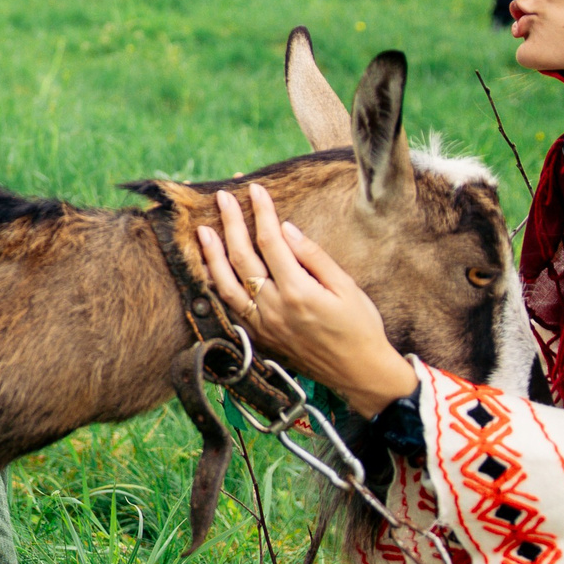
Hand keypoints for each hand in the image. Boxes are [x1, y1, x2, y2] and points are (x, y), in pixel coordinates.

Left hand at [194, 184, 418, 416]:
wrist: (360, 374)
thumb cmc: (361, 328)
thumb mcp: (347, 287)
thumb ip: (314, 257)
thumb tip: (285, 229)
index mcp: (298, 292)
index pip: (271, 241)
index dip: (261, 212)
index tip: (257, 190)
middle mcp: (273, 308)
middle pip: (242, 258)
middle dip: (231, 223)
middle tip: (223, 197)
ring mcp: (262, 325)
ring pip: (225, 284)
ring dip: (211, 254)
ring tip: (203, 230)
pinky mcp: (258, 336)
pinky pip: (228, 307)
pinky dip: (214, 286)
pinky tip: (207, 269)